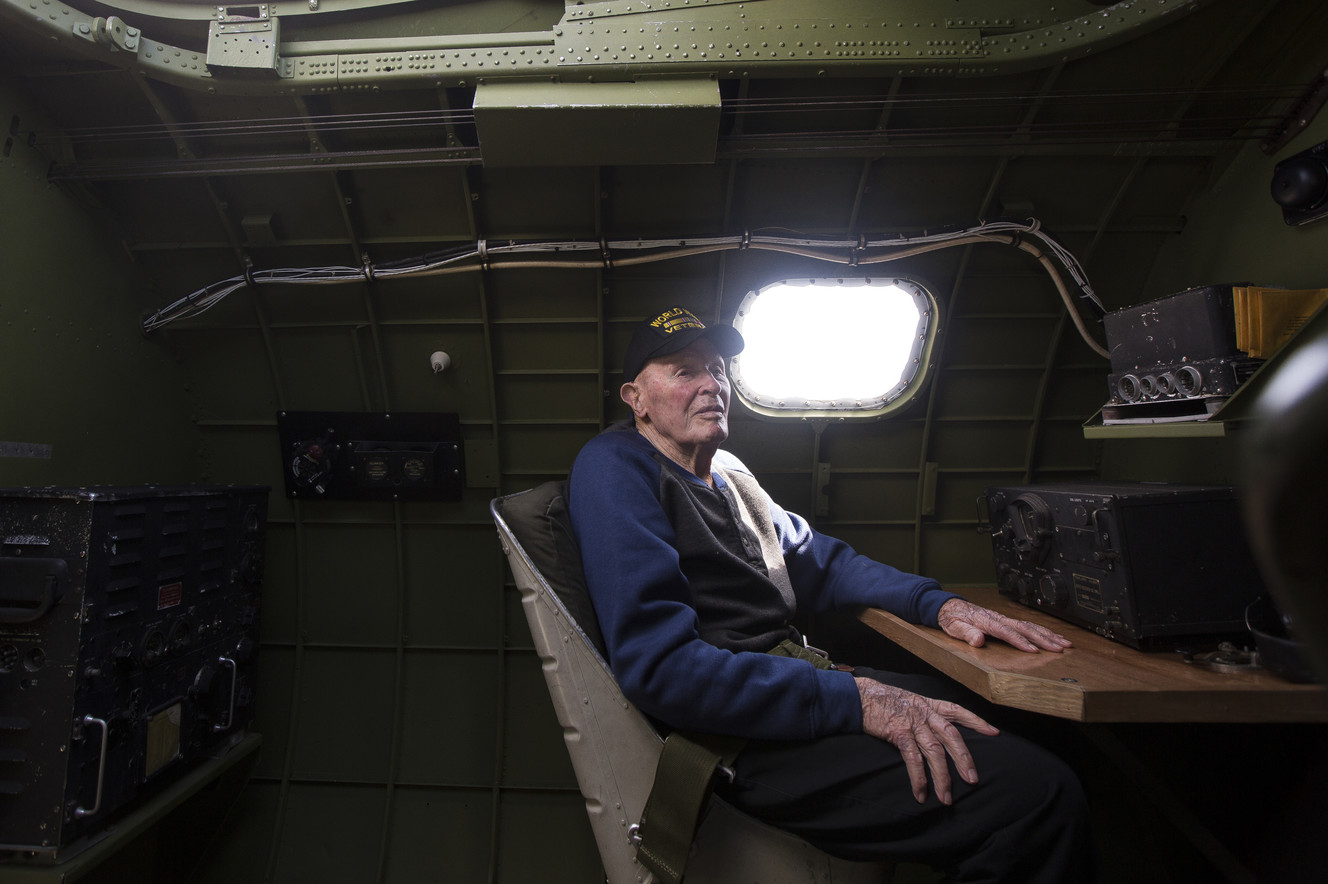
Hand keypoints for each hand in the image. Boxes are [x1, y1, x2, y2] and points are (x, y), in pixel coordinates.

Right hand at [855, 677, 998, 804]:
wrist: (858, 696)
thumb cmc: (880, 700)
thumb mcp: (907, 701)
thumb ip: (922, 714)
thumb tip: (932, 730)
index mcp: (928, 705)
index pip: (958, 711)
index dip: (976, 721)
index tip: (993, 732)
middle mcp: (924, 713)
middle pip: (952, 736)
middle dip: (964, 759)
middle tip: (973, 780)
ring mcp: (912, 723)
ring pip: (935, 752)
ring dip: (942, 777)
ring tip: (946, 798)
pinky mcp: (898, 733)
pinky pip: (913, 759)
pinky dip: (918, 778)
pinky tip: (920, 793)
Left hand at [937, 598, 1072, 652]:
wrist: (951, 607)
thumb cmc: (953, 619)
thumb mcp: (954, 628)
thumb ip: (966, 634)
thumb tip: (979, 639)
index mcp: (987, 622)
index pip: (1007, 632)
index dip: (1021, 641)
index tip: (1033, 651)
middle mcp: (999, 619)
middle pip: (1025, 628)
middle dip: (1044, 639)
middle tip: (1059, 649)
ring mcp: (1005, 619)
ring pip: (1030, 626)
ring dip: (1048, 635)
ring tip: (1065, 644)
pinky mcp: (1007, 620)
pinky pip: (1028, 625)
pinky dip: (1042, 630)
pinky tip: (1054, 636)